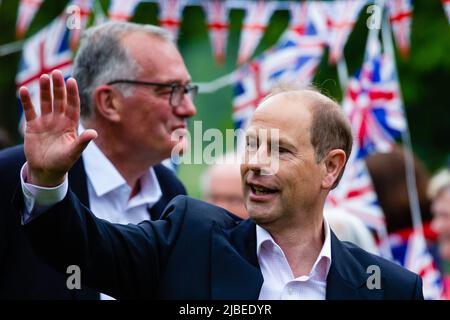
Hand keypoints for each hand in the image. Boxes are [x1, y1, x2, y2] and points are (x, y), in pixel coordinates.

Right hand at [19, 70, 97, 186]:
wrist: (46, 171)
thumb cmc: (62, 162)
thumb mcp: (73, 152)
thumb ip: (82, 142)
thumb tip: (94, 133)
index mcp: (71, 124)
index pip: (73, 105)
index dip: (72, 93)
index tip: (71, 80)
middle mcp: (59, 120)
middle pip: (59, 100)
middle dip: (58, 87)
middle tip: (56, 72)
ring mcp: (46, 121)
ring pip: (45, 102)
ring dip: (44, 90)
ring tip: (44, 77)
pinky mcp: (32, 125)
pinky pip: (30, 110)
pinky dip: (27, 101)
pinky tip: (24, 89)